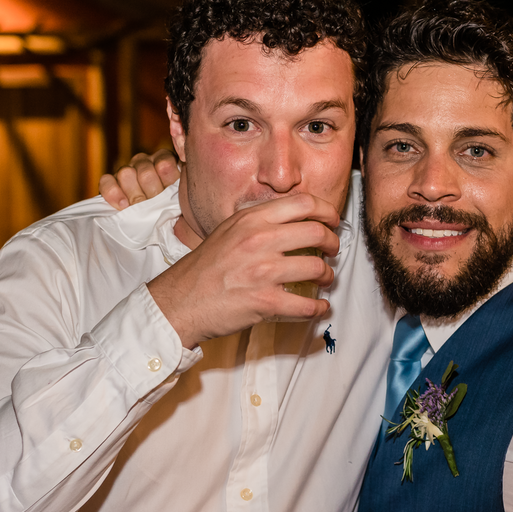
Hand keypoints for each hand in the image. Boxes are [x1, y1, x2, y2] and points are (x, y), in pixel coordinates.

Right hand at [99, 150, 180, 208]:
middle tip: (157, 206)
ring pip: (126, 174)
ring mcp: (127, 172)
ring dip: (134, 195)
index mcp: (166, 162)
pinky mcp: (111, 183)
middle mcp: (146, 163)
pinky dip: (113, 193)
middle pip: (144, 171)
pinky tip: (123, 206)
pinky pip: (106, 181)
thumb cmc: (178, 213)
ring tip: (143, 209)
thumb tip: (185, 154)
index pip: (164, 162)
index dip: (167, 181)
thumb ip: (185, 177)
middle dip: (152, 193)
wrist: (164, 230)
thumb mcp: (187, 197)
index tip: (171, 195)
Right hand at [148, 193, 341, 347]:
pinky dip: (319, 308)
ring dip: (327, 276)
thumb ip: (258, 223)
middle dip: (333, 243)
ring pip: (317, 268)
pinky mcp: (265, 301)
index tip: (332, 221)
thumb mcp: (228, 230)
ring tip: (325, 278)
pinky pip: (306, 305)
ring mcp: (262, 272)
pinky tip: (319, 307)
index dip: (326, 211)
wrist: (179, 301)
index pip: (303, 203)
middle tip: (333, 251)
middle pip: (317, 233)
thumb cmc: (203, 269)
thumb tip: (292, 222)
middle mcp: (258, 241)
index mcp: (250, 219)